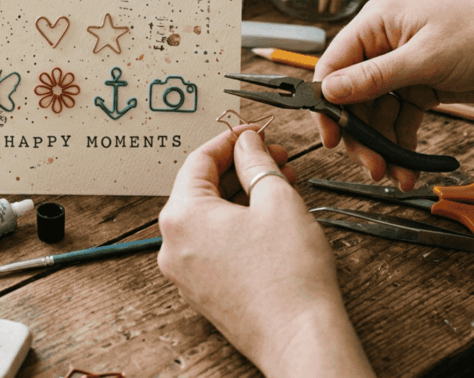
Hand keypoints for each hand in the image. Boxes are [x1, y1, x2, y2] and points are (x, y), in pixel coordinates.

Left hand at [157, 127, 373, 376]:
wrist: (299, 339)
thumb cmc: (289, 277)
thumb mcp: (277, 200)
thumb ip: (257, 164)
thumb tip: (247, 145)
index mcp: (181, 216)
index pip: (200, 160)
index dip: (232, 140)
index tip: (256, 134)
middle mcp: (173, 245)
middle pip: (202, 188)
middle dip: (241, 168)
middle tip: (277, 159)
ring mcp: (185, 272)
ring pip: (209, 217)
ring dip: (242, 196)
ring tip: (281, 186)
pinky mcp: (202, 291)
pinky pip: (212, 244)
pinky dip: (236, 225)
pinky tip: (268, 219)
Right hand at [313, 0, 473, 189]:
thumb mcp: (426, 58)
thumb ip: (374, 77)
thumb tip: (329, 92)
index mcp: (375, 24)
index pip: (333, 66)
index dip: (328, 104)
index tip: (332, 137)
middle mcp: (382, 46)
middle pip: (352, 98)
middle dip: (361, 134)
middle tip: (372, 165)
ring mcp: (399, 69)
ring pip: (374, 115)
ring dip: (382, 146)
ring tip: (394, 173)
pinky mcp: (417, 89)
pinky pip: (397, 121)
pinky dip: (400, 144)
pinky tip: (407, 166)